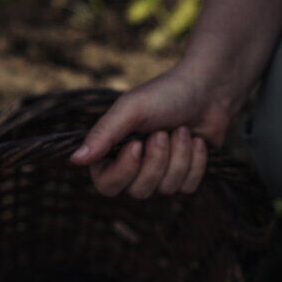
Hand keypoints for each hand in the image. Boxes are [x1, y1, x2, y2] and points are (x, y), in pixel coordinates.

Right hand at [69, 51, 247, 198]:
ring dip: (178, 156)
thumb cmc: (164, 95)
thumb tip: (75, 160)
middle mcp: (134, 168)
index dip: (124, 170)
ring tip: (181, 130)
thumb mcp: (130, 110)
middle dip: (156, 160)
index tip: (137, 144)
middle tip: (163, 131)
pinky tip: (196, 140)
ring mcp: (161, 175)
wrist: (206, 89)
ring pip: (166, 189)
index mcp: (113, 151)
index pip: (107, 186)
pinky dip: (195, 161)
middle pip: (139, 191)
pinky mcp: (185, 177)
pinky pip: (188, 186)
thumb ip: (103, 134)